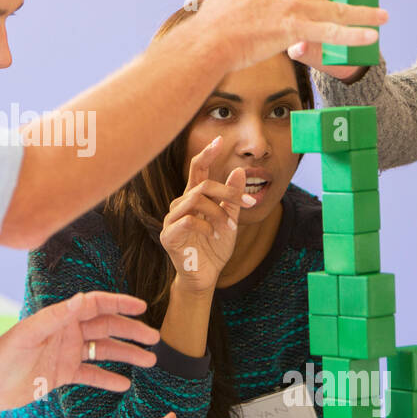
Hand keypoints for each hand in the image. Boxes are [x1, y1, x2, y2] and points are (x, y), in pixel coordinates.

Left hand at [0, 291, 158, 410]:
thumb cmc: (3, 355)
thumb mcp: (29, 334)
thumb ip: (56, 317)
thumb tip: (82, 298)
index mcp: (60, 318)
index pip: (95, 305)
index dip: (119, 303)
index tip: (142, 306)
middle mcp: (67, 333)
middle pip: (105, 328)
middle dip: (130, 331)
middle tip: (154, 339)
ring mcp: (67, 353)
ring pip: (103, 351)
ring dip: (126, 355)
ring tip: (149, 361)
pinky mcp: (63, 374)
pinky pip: (91, 374)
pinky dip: (108, 378)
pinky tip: (125, 384)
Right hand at [159, 135, 252, 290]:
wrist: (206, 277)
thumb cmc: (214, 248)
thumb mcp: (230, 220)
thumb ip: (233, 198)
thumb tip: (238, 170)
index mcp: (193, 199)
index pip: (197, 170)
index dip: (206, 154)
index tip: (219, 140)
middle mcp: (179, 205)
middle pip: (201, 185)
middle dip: (227, 192)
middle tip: (248, 205)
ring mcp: (171, 220)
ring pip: (195, 200)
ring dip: (218, 213)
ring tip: (230, 228)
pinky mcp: (168, 235)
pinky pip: (188, 220)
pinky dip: (206, 225)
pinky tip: (213, 236)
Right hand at [192, 0, 386, 73]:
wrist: (208, 41)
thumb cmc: (216, 15)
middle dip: (336, 7)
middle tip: (348, 18)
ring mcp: (291, 7)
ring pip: (334, 11)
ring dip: (362, 15)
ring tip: (383, 18)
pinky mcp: (292, 29)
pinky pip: (329, 33)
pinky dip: (351, 35)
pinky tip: (371, 38)